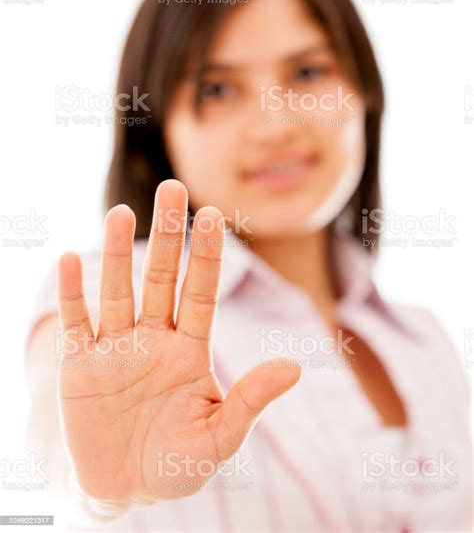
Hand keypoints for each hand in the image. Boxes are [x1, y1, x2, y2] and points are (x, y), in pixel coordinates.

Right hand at [57, 179, 300, 504]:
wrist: (127, 487)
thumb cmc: (179, 462)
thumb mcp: (220, 438)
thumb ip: (251, 400)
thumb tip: (296, 367)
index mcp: (189, 351)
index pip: (200, 293)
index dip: (206, 254)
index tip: (213, 213)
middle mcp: (153, 339)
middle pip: (161, 278)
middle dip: (168, 235)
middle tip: (172, 187)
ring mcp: (115, 349)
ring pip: (117, 291)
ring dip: (118, 254)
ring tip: (121, 213)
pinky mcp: (79, 366)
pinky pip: (73, 323)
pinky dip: (71, 294)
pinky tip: (71, 259)